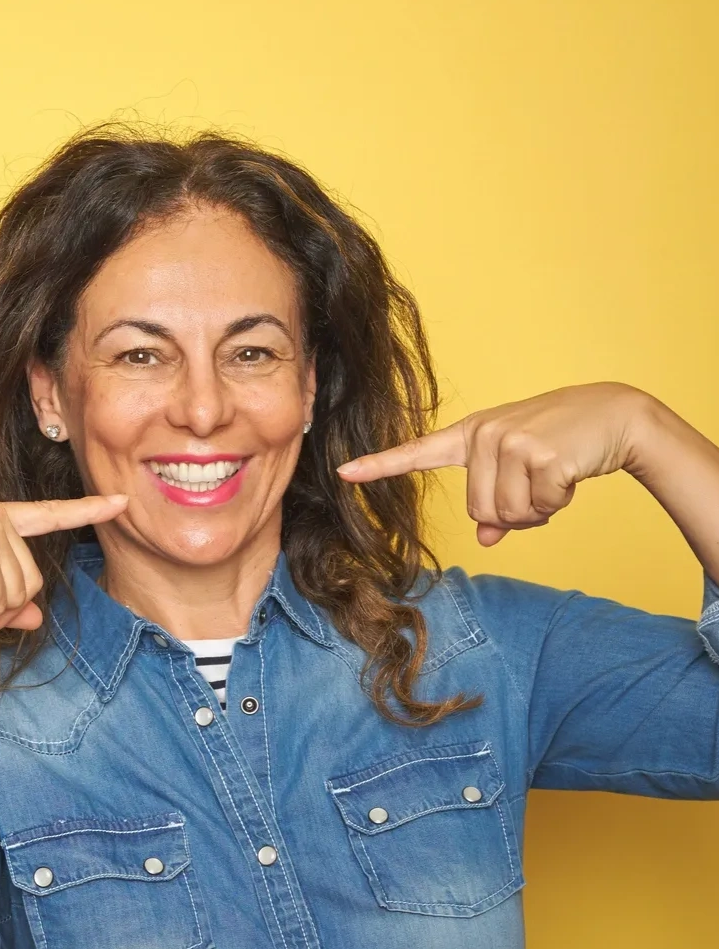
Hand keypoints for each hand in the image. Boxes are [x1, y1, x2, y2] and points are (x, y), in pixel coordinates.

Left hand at [337, 382, 654, 545]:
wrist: (612, 415)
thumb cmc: (559, 443)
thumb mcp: (518, 469)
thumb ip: (496, 503)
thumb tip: (485, 539)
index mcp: (469, 436)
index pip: (416, 453)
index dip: (378, 466)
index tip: (342, 473)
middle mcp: (483, 435)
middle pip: (478, 511)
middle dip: (513, 513)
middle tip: (537, 485)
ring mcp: (509, 442)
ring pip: (507, 514)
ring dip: (537, 510)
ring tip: (553, 476)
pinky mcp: (540, 455)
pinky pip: (540, 507)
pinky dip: (558, 503)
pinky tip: (568, 474)